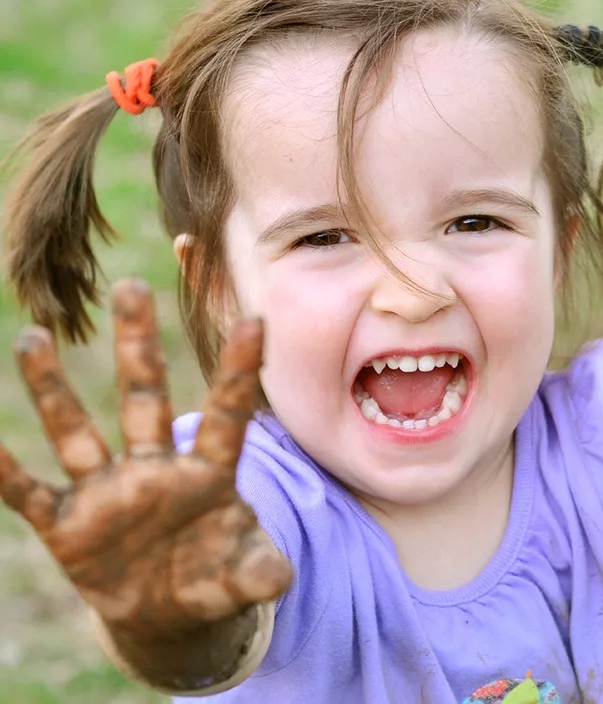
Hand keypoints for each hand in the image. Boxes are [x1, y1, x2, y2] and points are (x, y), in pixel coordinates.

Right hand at [0, 278, 291, 641]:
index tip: (255, 320)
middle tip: (130, 285)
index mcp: (208, 474)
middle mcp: (155, 469)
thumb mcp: (245, 577)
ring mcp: (108, 493)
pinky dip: (4, 472)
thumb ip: (259, 573)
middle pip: (145, 397)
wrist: (168, 613)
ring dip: (53, 389)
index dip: (239, 373)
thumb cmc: (216, 578)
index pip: (226, 415)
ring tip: (34, 335)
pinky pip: (29, 494)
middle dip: (137, 346)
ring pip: (76, 431)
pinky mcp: (68, 525)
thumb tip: (278, 581)